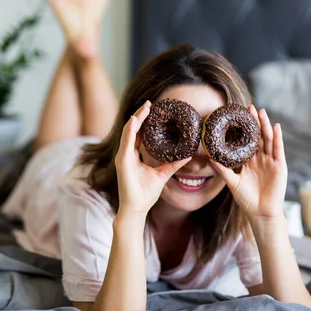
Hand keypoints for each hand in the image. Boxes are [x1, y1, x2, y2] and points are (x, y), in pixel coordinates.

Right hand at [115, 101, 190, 215]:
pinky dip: (130, 130)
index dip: (144, 121)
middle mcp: (126, 154)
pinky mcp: (122, 162)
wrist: (136, 208)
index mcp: (133, 155)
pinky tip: (135, 120)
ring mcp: (123, 157)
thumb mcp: (163, 175)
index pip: (138, 134)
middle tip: (150, 102)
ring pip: (128, 132)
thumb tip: (188, 155)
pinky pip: (126, 142)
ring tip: (145, 107)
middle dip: (140, 115)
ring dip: (136, 118)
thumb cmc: (145, 194)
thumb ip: (173, 164)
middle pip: (132, 130)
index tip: (153, 109)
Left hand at [211, 105, 286, 218]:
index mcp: (250, 162)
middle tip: (249, 107)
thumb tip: (208, 157)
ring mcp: (271, 162)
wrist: (260, 213)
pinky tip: (276, 127)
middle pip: (258, 136)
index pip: (246, 141)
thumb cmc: (247, 200)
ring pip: (268, 140)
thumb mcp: (232, 183)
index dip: (243, 129)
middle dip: (254, 122)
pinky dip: (277, 138)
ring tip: (261, 112)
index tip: (237, 116)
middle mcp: (261, 159)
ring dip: (266, 126)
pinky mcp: (280, 166)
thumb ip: (222, 170)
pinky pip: (278, 149)